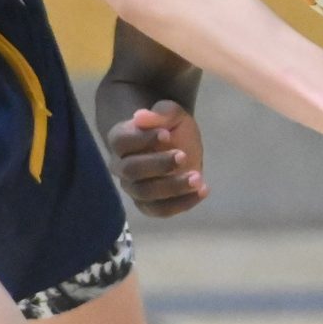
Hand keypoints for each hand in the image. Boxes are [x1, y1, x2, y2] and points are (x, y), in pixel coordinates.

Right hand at [106, 100, 208, 216]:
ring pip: (145, 194)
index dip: (142, 139)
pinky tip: (202, 190)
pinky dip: (182, 203)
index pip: (122, 141)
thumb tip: (140, 117)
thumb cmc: (170, 127)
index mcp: (120, 140)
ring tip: (198, 177)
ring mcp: (133, 188)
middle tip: (183, 156)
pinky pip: (161, 210)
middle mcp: (121, 167)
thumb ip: (160, 113)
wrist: (177, 145)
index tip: (167, 134)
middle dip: (158, 164)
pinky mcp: (148, 205)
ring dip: (173, 187)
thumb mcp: (172, 114)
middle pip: (132, 170)